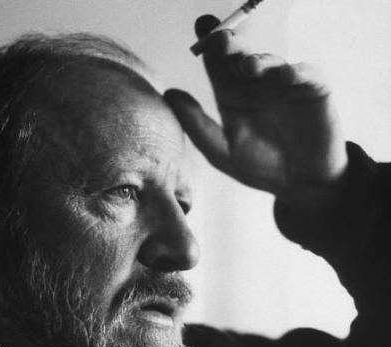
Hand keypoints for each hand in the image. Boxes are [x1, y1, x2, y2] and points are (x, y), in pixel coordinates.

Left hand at [165, 15, 347, 201]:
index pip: (219, 66)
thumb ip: (196, 125)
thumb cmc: (260, 168)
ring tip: (247, 67)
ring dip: (259, 61)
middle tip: (219, 38)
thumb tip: (169, 94)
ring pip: (271, 63)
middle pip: (241, 57)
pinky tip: (285, 76)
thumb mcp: (222, 152)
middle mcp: (257, 85)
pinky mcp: (313, 90)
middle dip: (231, 45)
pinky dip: (296, 73)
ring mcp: (285, 85)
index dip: (210, 47)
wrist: (300, 184)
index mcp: (233, 95)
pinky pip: (306, 76)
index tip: (201, 28)